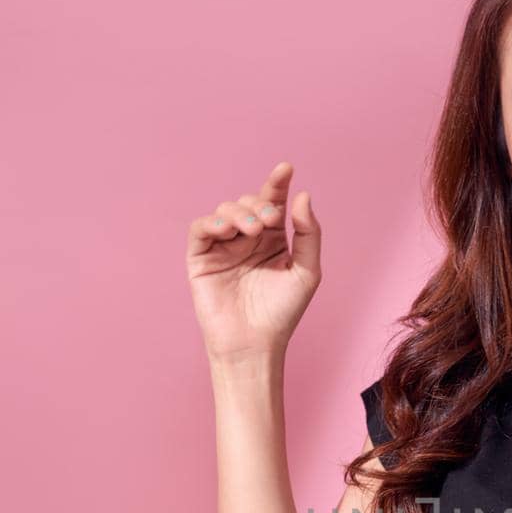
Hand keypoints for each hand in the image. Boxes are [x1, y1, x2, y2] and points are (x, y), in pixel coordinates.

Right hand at [185, 162, 321, 362]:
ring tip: (251, 230)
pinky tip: (227, 230)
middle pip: (249, 202)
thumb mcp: (307, 271)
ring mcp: (223, 247)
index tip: (286, 168)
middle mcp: (247, 239)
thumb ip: (309, 234)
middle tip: (268, 220)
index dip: (277, 183)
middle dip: (258, 204)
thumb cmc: (282, 313)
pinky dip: (212, 222)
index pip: (273, 203)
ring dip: (238, 212)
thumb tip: (303, 196)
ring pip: (225, 211)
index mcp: (273, 240)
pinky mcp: (201, 258)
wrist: (254, 343)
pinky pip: (200, 228)